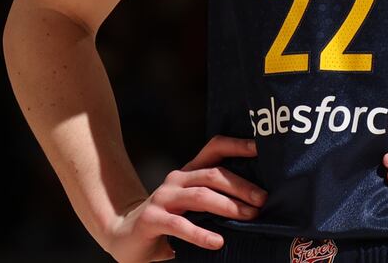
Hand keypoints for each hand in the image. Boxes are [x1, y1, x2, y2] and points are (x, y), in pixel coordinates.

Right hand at [101, 135, 268, 261]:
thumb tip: (255, 205)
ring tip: (248, 216)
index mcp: (189, 173)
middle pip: (213, 174)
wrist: (125, 236)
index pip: (214, 149)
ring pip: (200, 195)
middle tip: (262, 200)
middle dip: (241, 186)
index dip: (237, 145)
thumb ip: (214, 201)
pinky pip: (180, 225)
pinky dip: (201, 233)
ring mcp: (162, 198)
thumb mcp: (191, 208)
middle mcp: (176, 180)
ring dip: (228, 206)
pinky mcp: (151, 219)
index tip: (260, 148)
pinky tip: (217, 242)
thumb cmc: (167, 222)